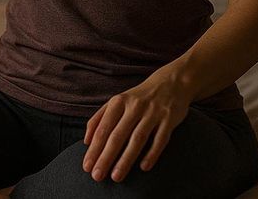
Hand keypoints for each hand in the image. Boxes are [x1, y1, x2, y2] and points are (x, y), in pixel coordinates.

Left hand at [81, 63, 192, 183]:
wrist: (171, 82)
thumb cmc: (138, 97)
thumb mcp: (117, 101)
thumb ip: (100, 118)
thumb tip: (87, 141)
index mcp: (119, 102)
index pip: (103, 128)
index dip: (94, 149)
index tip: (87, 167)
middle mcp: (135, 106)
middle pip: (118, 135)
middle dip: (106, 157)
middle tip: (97, 176)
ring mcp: (153, 112)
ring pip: (137, 138)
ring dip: (126, 159)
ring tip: (116, 176)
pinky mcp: (169, 118)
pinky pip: (160, 139)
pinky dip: (152, 153)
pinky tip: (144, 167)